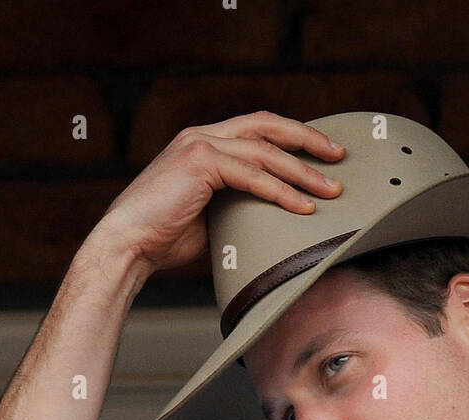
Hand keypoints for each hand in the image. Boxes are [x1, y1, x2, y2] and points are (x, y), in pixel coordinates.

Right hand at [92, 110, 345, 273]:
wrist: (128, 244)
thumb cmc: (165, 238)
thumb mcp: (210, 216)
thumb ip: (237, 205)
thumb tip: (272, 220)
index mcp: (204, 143)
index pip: (257, 129)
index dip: (292, 138)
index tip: (322, 155)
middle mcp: (202, 136)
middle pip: (267, 125)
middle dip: (307, 140)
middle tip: (339, 157)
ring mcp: (200, 145)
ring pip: (265, 151)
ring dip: (303, 172)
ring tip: (331, 190)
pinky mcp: (200, 163)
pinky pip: (252, 175)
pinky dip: (281, 192)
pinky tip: (303, 207)